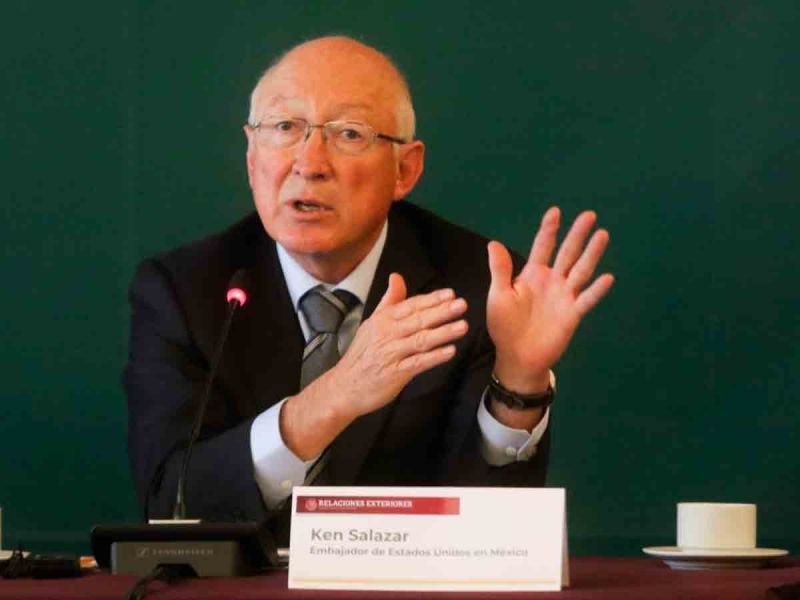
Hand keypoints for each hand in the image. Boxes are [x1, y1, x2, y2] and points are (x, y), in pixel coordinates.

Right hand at [281, 273, 467, 458]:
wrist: (345, 386)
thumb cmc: (362, 354)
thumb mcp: (372, 323)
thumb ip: (389, 301)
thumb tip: (397, 277)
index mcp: (383, 320)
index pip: (410, 305)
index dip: (431, 299)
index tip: (450, 293)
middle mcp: (387, 334)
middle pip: (418, 320)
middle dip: (442, 312)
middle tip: (461, 305)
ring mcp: (391, 354)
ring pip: (420, 340)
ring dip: (442, 333)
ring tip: (462, 326)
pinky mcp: (396, 374)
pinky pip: (418, 363)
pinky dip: (434, 357)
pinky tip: (449, 351)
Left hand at [487, 207, 613, 392]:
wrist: (516, 356)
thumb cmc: (504, 325)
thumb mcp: (498, 295)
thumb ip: (500, 270)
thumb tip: (493, 242)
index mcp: (533, 274)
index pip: (543, 246)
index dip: (549, 229)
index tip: (555, 211)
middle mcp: (552, 281)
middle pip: (567, 253)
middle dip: (577, 234)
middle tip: (589, 214)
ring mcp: (564, 296)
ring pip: (580, 271)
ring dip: (591, 254)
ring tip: (602, 235)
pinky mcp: (572, 314)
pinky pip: (586, 300)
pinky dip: (596, 290)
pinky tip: (607, 277)